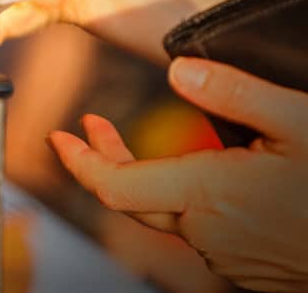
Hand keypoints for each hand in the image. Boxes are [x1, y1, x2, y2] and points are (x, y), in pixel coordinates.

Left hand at [48, 57, 307, 291]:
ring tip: (162, 141)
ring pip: (173, 214)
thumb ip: (237, 94)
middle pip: (135, 198)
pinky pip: (208, 232)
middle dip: (108, 157)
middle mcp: (208, 234)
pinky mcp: (253, 269)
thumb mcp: (303, 121)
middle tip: (93, 125)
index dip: (79, 161)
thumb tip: (178, 72)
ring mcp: (231, 258)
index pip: (113, 187)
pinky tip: (213, 176)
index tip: (58, 135)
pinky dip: (192, 201)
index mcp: (207, 194)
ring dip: (155, 177)